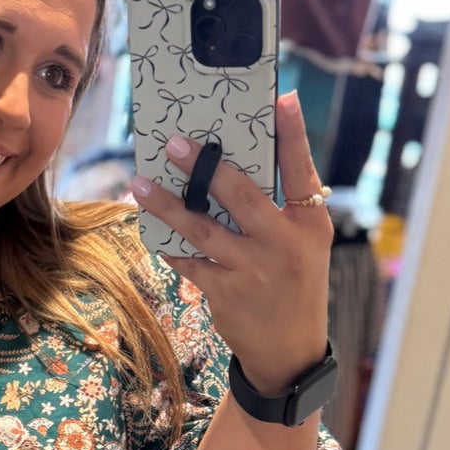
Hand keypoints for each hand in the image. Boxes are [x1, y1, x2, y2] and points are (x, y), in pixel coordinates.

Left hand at [129, 92, 330, 393]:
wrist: (289, 350)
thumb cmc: (294, 283)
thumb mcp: (303, 244)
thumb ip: (281, 208)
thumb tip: (237, 165)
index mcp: (309, 224)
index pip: (303, 172)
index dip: (294, 135)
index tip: (283, 99)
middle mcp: (283, 244)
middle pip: (242, 196)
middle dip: (207, 168)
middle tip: (176, 144)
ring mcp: (253, 270)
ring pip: (203, 229)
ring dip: (168, 206)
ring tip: (140, 184)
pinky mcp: (226, 292)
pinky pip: (189, 261)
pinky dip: (169, 244)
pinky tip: (151, 229)